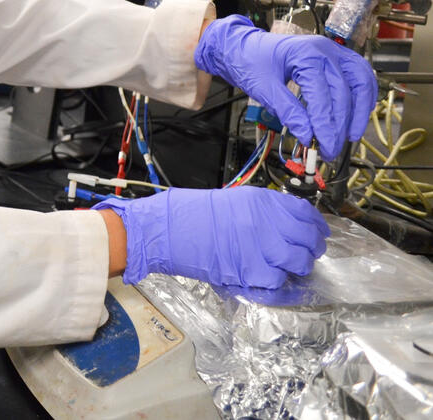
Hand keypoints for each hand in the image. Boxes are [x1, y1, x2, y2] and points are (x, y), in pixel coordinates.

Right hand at [95, 187, 329, 288]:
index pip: (307, 215)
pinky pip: (278, 283)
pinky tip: (272, 280)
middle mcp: (267, 222)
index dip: (317, 227)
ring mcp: (261, 247)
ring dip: (297, 268)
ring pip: (299, 263)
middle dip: (311, 250)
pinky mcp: (250, 271)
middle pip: (308, 241)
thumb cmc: (194, 213)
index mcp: (263, 201)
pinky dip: (279, 286)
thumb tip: (290, 226)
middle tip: (305, 254)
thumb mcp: (235, 201)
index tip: (318, 233)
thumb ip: (265, 211)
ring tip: (288, 269)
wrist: (170, 229)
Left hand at [194, 15, 375, 159]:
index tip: (321, 147)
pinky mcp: (337, 59)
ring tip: (349, 137)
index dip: (324, 125)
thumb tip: (306, 135)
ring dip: (358, 112)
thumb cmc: (251, 60)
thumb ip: (286, 111)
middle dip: (339, 125)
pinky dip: (363, 98)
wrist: (244, 47)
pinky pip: (360, 78)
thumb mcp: (263, 88)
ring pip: (361, 83)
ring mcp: (334, 53)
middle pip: (344, 92)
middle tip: (330, 149)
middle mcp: (326, 51)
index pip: (323, 96)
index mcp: (306, 54)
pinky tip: (356, 116)